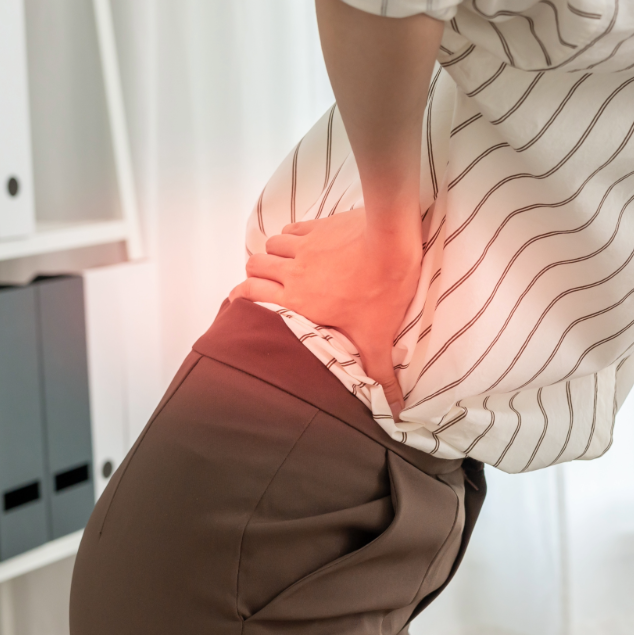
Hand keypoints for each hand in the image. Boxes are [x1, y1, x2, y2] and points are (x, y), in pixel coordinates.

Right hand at [230, 209, 420, 412]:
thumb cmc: (381, 291)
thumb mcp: (377, 338)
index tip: (240, 302)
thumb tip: (393, 409)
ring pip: (271, 244)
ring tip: (285, 263)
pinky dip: (292, 234)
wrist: (391, 243)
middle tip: (267, 282)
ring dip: (273, 253)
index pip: (251, 294)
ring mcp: (304, 245)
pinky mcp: (319, 226)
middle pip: (254, 265)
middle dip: (256, 273)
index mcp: (298, 300)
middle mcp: (293, 272)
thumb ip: (379, 372)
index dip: (240, 297)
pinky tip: (303, 241)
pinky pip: (293, 228)